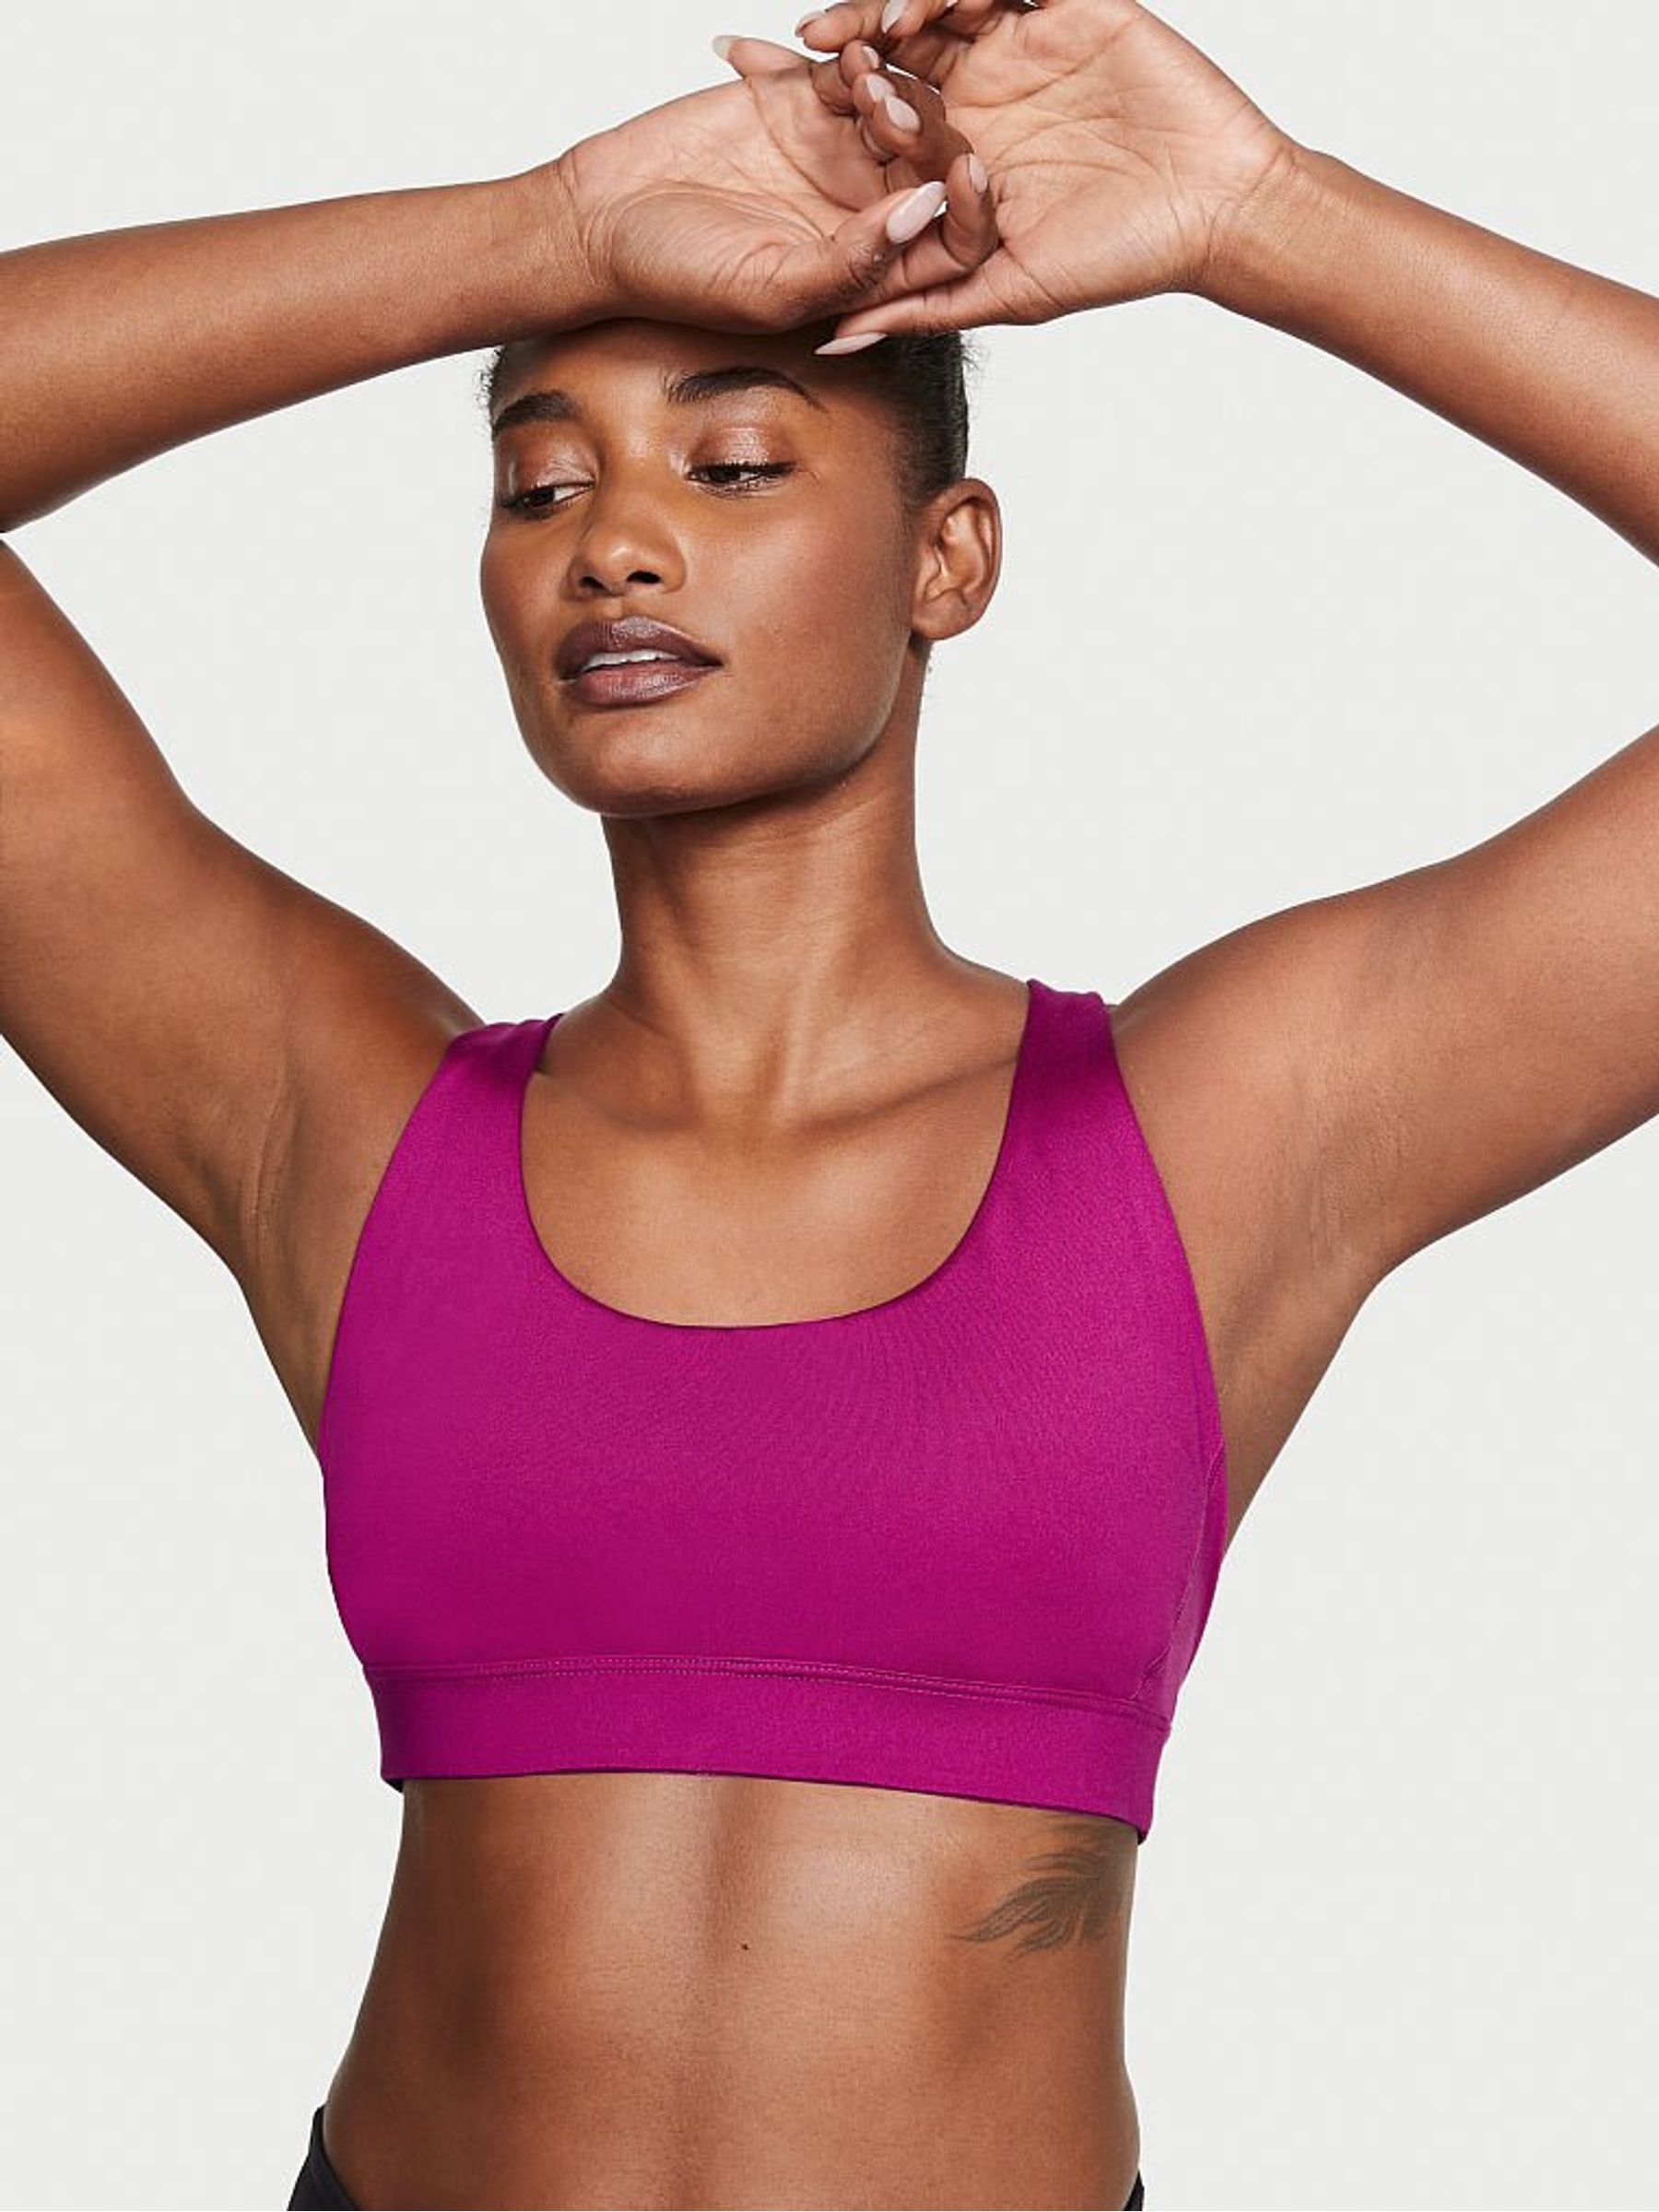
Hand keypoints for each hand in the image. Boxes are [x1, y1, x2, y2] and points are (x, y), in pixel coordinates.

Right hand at [545, 38, 996, 334]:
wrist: (605, 219)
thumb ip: (854, 262)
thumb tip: (926, 212)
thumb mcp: (773, 285)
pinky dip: (853, 55)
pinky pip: (852, 67)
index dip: (973, 210)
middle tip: (889, 111)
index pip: (955, 242)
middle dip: (929, 133)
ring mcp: (838, 152)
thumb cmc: (683, 277)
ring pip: (902, 106)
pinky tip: (833, 54)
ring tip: (857, 82)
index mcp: (876, 269)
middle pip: (937, 162)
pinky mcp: (801, 100)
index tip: (963, 175)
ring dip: (892, 87)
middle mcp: (867, 210)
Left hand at [792, 0, 1301, 339]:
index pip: (873, 115)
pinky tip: (932, 2)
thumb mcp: (1002, 292)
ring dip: (892, 4)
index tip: (755, 95)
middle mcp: (983, 89)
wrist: (1216, 213)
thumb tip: (832, 341)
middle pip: (893, 46)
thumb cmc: (1119, 260)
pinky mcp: (1073, 3)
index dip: (817, 103)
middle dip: (842, 41)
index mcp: (959, 148)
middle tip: (796, 50)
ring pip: (940, 1)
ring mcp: (1025, 43)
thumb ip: (918, 305)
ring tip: (858, 25)